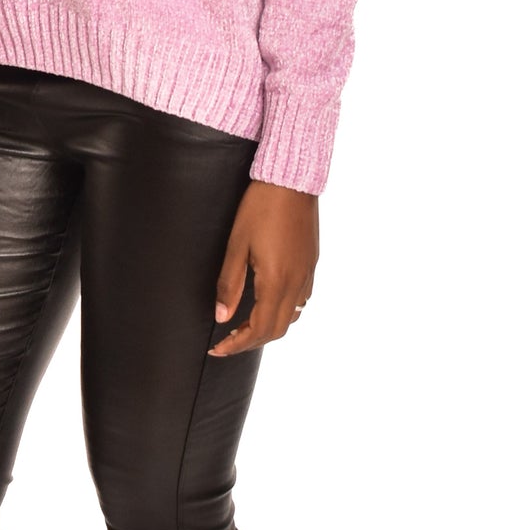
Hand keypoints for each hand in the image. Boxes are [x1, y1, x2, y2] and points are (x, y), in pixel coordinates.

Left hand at [206, 180, 317, 355]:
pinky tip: (268, 301)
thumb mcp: (236, 245)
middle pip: (277, 330)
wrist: (291, 181)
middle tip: (227, 340)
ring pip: (292, 317)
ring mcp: (307, 274)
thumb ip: (230, 284)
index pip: (259, 330)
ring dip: (269, 328)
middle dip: (251, 341)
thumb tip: (221, 316)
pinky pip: (301, 299)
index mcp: (276, 281)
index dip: (237, 344)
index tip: (218, 348)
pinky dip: (284, 311)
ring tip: (244, 324)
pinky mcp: (311, 263)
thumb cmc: (261, 207)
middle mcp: (296, 283)